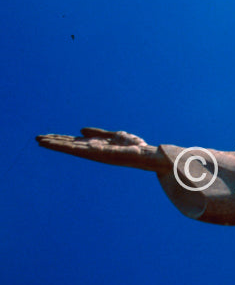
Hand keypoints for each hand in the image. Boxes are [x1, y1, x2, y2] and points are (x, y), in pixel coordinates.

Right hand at [36, 128, 168, 171]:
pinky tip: (55, 144)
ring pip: (70, 148)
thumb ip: (98, 133)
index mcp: (96, 146)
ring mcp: (94, 152)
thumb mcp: (115, 136)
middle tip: (37, 138)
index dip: (61, 140)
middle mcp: (93, 150)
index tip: (46, 137)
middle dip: (54, 142)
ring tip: (39, 140)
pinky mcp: (97, 153)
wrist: (147, 154)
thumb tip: (81, 130)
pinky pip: (78, 149)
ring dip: (55, 144)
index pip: (75, 143)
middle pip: (69, 145)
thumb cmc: (134, 146)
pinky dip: (65, 146)